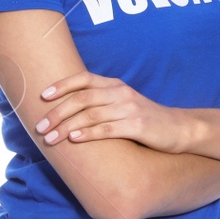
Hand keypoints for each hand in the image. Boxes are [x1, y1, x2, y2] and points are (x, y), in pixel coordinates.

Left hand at [36, 71, 185, 150]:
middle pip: (82, 98)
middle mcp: (122, 93)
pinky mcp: (138, 126)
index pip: (85, 79)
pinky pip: (107, 128)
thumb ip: (101, 104)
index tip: (42, 96)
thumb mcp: (124, 105)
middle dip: (57, 112)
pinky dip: (88, 134)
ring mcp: (130, 109)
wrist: (179, 129)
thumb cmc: (146, 120)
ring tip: (50, 138)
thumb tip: (66, 113)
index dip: (62, 86)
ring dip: (66, 127)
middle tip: (40, 127)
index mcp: (116, 86)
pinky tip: (74, 139)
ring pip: (90, 115)